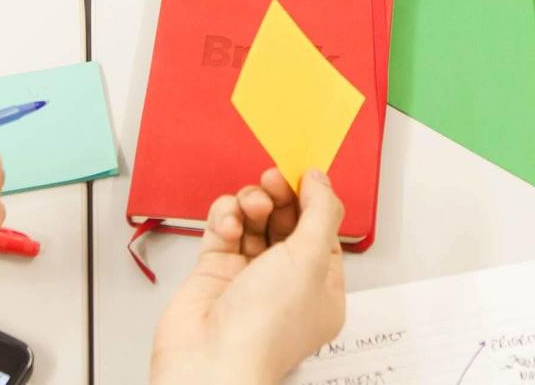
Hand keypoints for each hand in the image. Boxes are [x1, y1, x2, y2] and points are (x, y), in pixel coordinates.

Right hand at [150, 169, 346, 384]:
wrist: (212, 358)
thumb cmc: (267, 327)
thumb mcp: (312, 258)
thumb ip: (320, 211)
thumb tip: (320, 181)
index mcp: (321, 289)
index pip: (322, 232)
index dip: (313, 201)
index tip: (302, 175)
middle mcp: (285, 284)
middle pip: (286, 222)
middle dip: (279, 197)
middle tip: (272, 180)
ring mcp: (248, 278)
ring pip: (253, 221)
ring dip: (251, 204)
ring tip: (252, 205)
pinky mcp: (214, 272)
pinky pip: (223, 229)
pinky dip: (224, 218)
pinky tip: (229, 224)